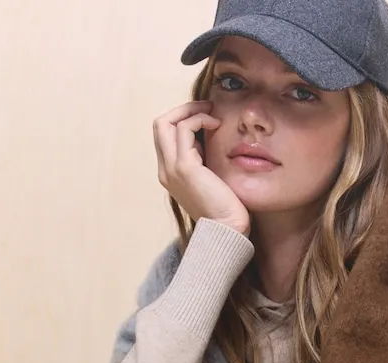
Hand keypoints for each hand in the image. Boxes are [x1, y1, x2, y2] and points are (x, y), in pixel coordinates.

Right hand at [153, 101, 249, 235]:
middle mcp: (165, 170)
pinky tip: (217, 125)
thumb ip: (203, 161)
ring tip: (213, 114)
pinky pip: (185, 129)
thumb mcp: (211, 179)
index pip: (164, 135)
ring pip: (167, 122)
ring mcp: (171, 169)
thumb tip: (209, 138)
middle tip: (207, 107)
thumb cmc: (227, 208)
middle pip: (160, 124)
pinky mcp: (184, 167)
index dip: (182, 120)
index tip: (206, 118)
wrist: (228, 230)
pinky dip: (200, 120)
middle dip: (183, 109)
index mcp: (170, 174)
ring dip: (192, 111)